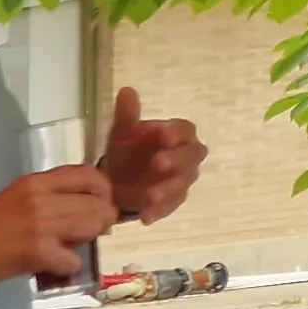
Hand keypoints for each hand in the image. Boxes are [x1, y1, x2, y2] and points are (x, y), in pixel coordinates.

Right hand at [0, 166, 115, 292]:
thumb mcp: (15, 199)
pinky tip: (51, 267)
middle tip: (85, 235)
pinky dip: (67, 268)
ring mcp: (40, 225)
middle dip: (100, 222)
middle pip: (98, 204)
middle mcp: (41, 198)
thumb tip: (85, 210)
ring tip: (69, 249)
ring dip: (87, 242)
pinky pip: (74, 260)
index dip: (104, 192)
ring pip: (92, 228)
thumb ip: (48, 198)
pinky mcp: (37, 252)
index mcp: (36, 182)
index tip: (99, 205)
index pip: (90, 175)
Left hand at [99, 87, 206, 224]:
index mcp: (177, 135)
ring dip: (167, 190)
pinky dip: (158, 212)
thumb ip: (127, 114)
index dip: (175, 133)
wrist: (116, 179)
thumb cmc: (128, 150)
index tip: (161, 135)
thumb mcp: (122, 132)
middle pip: (191, 157)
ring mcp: (180, 180)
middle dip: (176, 160)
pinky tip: (145, 217)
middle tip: (157, 163)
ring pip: (181, 184)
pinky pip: (169, 207)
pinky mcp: (171, 201)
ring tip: (150, 196)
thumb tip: (126, 91)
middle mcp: (185, 157)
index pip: (184, 130)